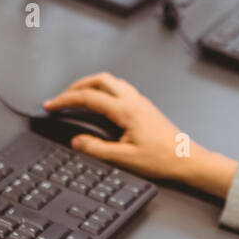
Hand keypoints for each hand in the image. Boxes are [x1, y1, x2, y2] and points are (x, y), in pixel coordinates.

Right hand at [43, 73, 236, 196]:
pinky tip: (101, 105)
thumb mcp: (125, 159)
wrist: (187, 159)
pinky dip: (105, 91)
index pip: (88, 97)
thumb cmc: (163, 159)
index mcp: (126, 111)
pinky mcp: (145, 107)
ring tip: (78, 98)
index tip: (51, 105)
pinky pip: (121, 90)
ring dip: (92, 86)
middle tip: (62, 97)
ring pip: (112, 82)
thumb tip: (77, 141)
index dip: (65, 100)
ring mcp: (141, 102)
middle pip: (100, 80)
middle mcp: (134, 101)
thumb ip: (97, 149)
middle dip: (77, 85)